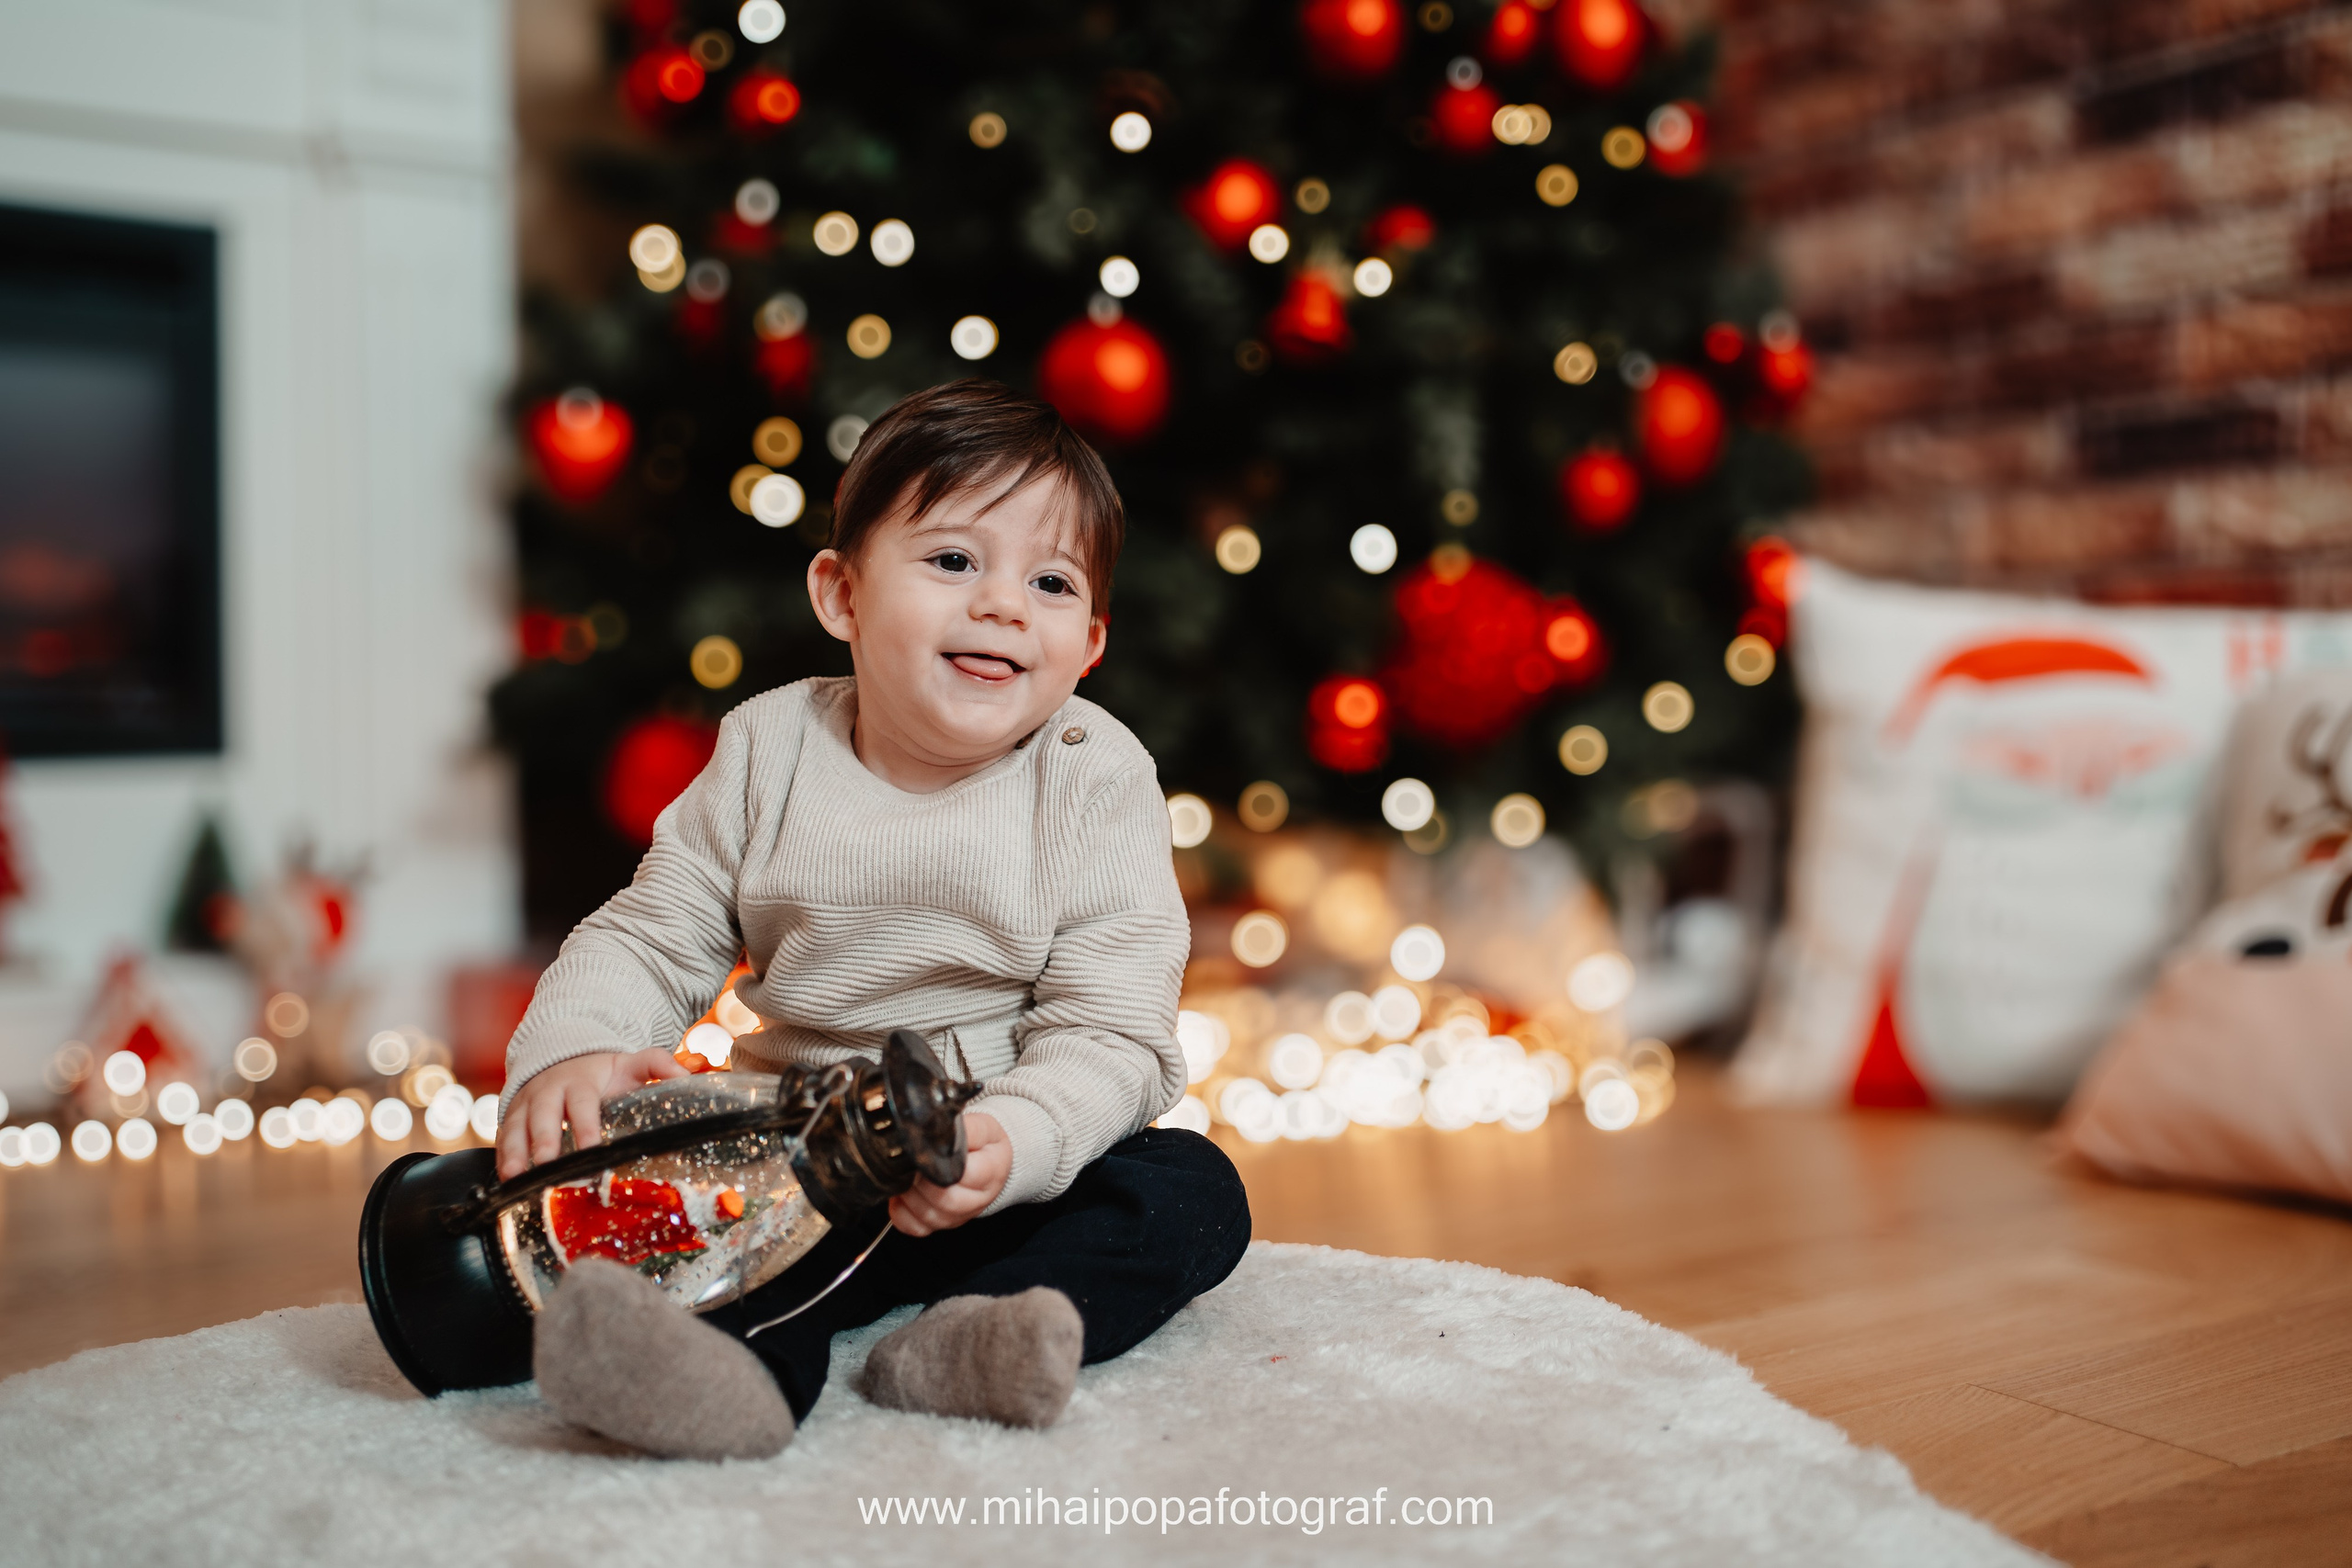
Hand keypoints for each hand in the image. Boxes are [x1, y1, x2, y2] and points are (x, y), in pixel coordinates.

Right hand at [496, 1046, 688, 1179]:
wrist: (563, 1056)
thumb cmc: (602, 1071)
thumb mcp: (630, 1062)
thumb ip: (658, 1064)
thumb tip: (686, 1077)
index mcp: (580, 1081)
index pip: (582, 1104)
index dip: (585, 1126)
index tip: (590, 1150)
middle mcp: (548, 1091)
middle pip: (543, 1116)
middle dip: (543, 1142)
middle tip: (547, 1167)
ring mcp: (526, 1104)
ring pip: (515, 1127)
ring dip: (514, 1152)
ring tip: (515, 1177)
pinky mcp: (511, 1118)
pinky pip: (502, 1137)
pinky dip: (500, 1157)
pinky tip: (504, 1181)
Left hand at [888, 1110, 1010, 1236]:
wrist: (989, 1163)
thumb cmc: (984, 1145)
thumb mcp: (983, 1127)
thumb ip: (966, 1128)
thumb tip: (938, 1129)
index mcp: (991, 1173)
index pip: (966, 1175)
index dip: (941, 1164)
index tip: (926, 1151)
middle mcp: (977, 1200)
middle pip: (946, 1200)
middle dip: (922, 1181)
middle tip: (911, 1163)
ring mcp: (958, 1216)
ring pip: (928, 1216)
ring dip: (909, 1195)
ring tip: (905, 1174)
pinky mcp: (940, 1225)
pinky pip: (914, 1227)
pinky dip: (901, 1211)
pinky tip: (902, 1193)